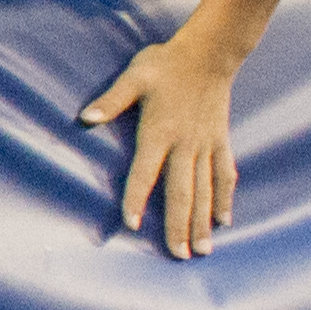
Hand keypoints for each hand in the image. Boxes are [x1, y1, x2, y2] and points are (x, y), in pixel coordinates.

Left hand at [85, 38, 241, 258]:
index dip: (136, 198)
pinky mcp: (220, 141)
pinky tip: (224, 221)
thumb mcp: (134, 77)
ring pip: (205, 190)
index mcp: (159, 132)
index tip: (132, 225)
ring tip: (203, 250)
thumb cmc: (166, 64)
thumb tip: (85, 118)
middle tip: (179, 256)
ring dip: (203, 221)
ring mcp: (206, 144)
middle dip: (178, 225)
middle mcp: (185, 144)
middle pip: (181, 192)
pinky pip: (225, 174)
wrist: (210, 52)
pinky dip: (225, 198)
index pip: (145, 172)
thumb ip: (112, 100)